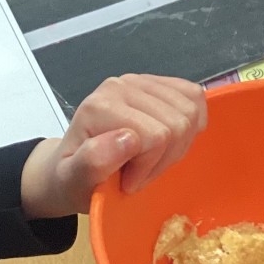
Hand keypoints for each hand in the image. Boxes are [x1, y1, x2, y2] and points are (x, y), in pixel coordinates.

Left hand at [20, 74, 206, 218]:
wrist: (69, 167)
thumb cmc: (74, 178)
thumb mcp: (74, 182)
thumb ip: (93, 161)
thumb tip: (127, 138)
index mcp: (99, 107)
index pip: (156, 136)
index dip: (148, 168)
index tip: (126, 182)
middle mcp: (120, 85)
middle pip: (177, 123)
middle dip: (164, 159)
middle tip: (139, 172)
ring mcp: (140, 80)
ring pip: (190, 111)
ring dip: (177, 145)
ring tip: (151, 159)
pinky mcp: (156, 83)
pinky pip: (194, 96)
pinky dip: (191, 124)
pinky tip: (170, 140)